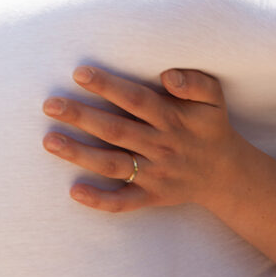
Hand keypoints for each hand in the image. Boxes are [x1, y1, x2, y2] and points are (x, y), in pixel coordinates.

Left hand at [43, 66, 240, 211]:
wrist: (225, 174)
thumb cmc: (211, 127)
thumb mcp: (214, 98)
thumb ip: (195, 82)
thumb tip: (167, 75)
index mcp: (173, 118)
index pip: (136, 99)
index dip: (108, 86)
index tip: (79, 73)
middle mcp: (161, 146)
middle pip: (116, 130)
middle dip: (81, 116)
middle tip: (50, 104)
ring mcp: (155, 175)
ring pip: (113, 165)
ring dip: (80, 154)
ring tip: (49, 140)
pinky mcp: (152, 197)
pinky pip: (124, 203)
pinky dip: (100, 200)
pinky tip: (74, 192)